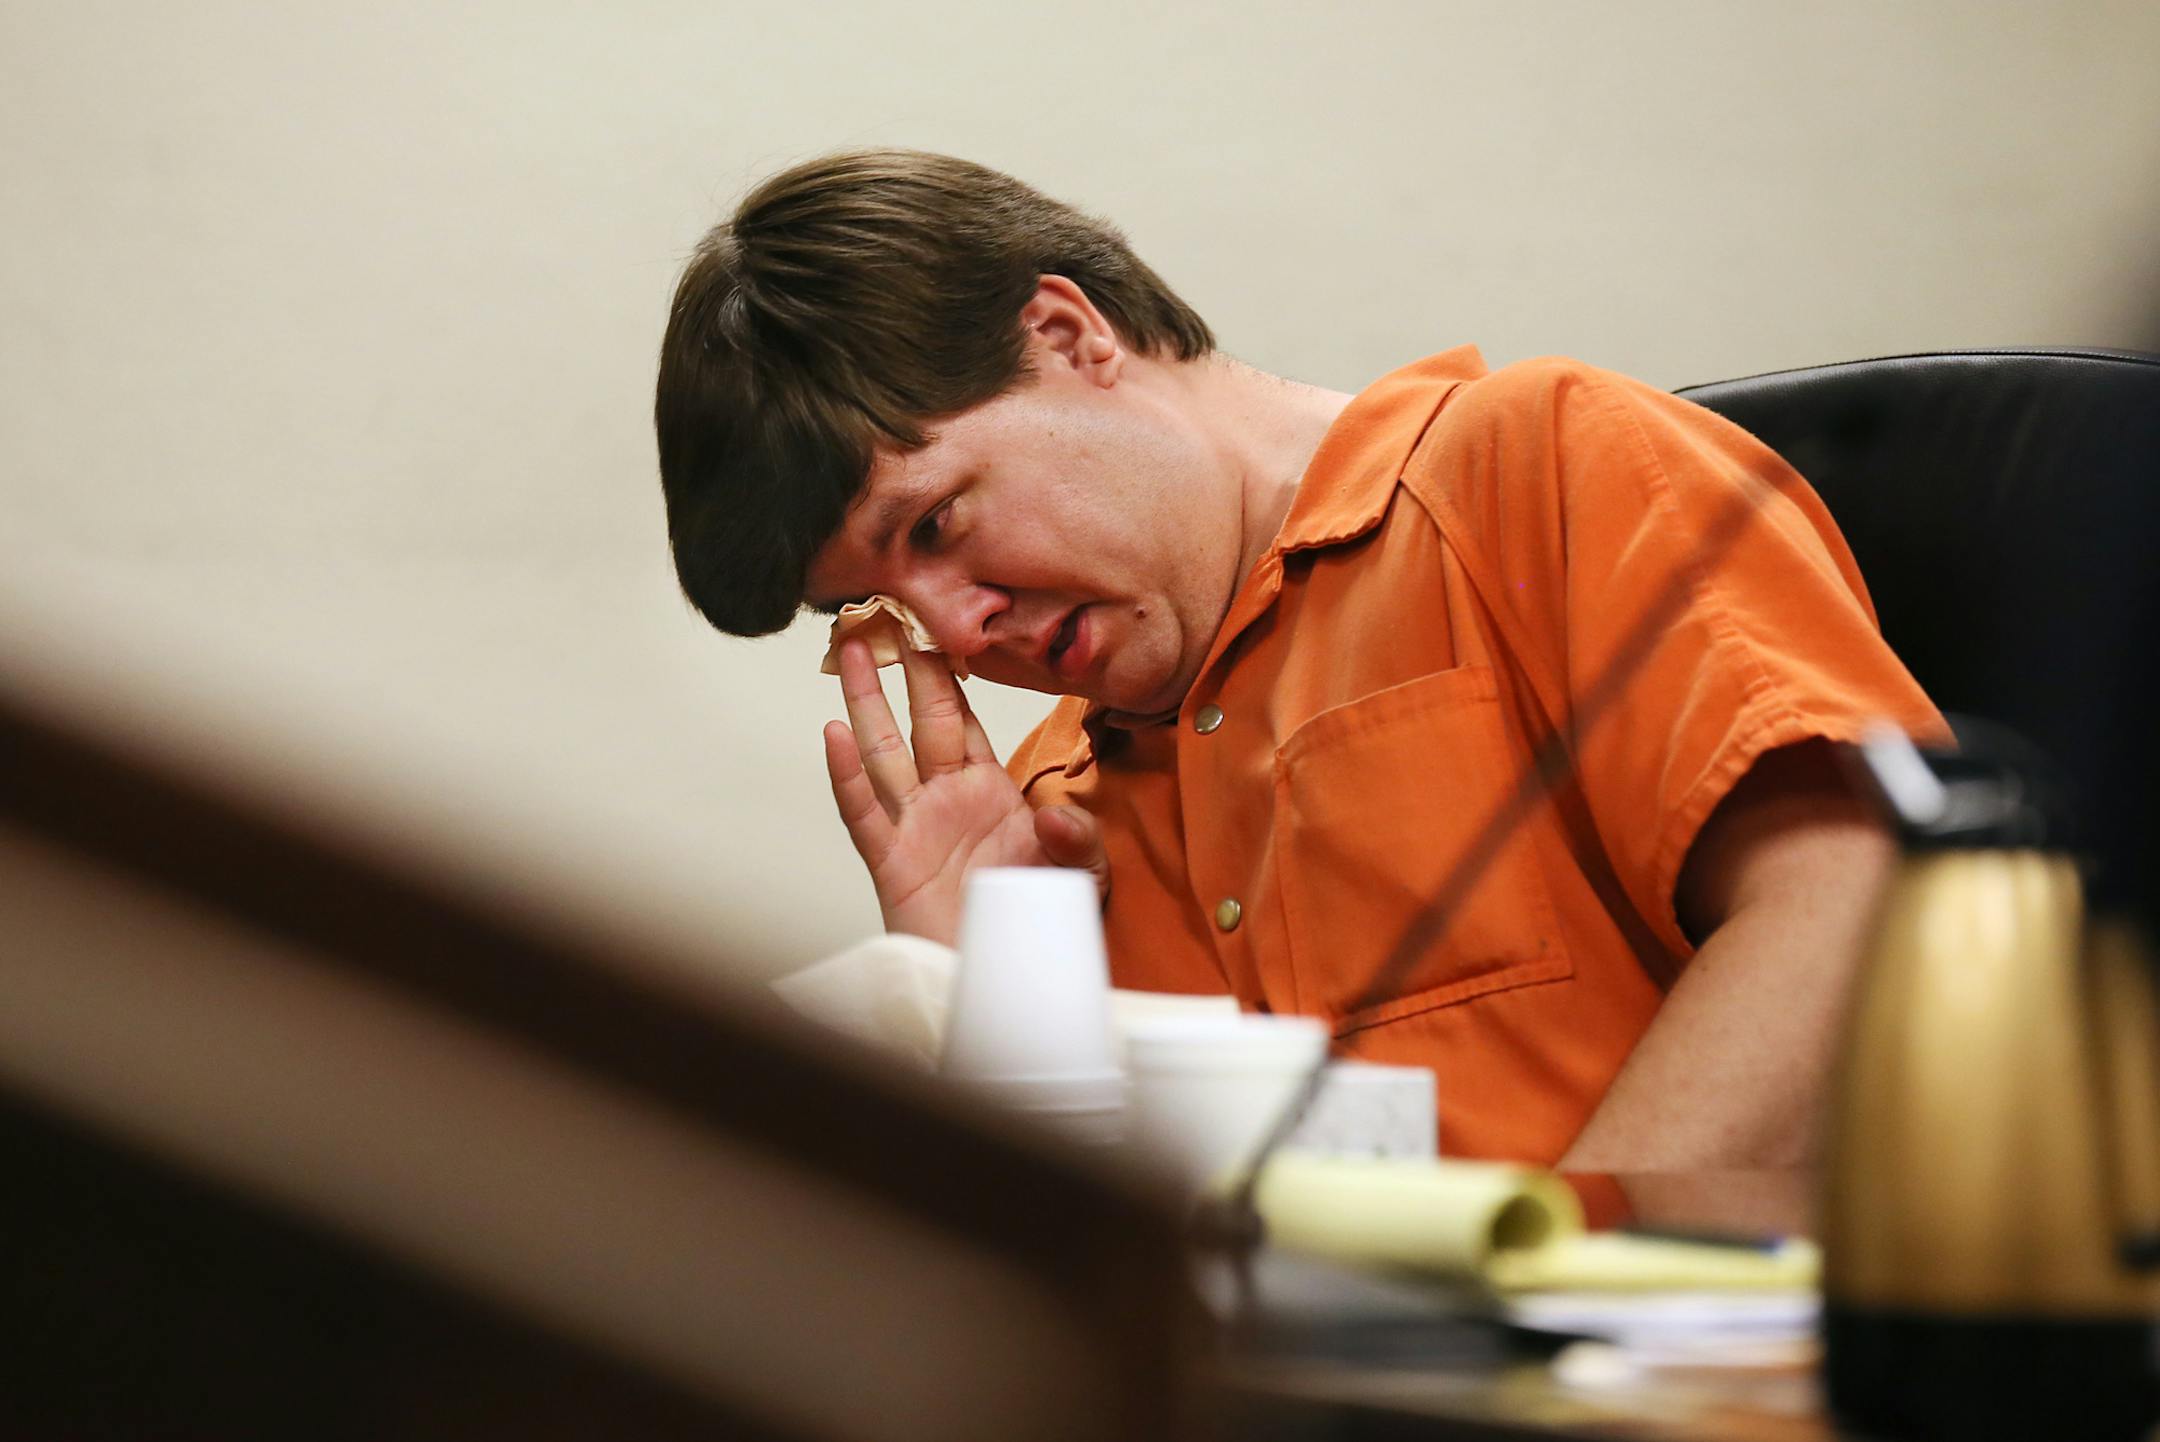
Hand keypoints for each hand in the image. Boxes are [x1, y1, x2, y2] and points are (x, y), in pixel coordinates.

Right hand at [823, 639, 1107, 944]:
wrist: (1009, 979)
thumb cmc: (1038, 925)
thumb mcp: (1083, 876)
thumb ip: (1080, 841)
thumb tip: (1059, 817)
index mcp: (990, 790)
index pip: (964, 718)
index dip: (950, 672)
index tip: (938, 622)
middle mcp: (947, 799)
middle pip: (920, 719)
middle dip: (905, 667)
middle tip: (888, 612)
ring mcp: (916, 827)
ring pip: (884, 750)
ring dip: (866, 700)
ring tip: (849, 650)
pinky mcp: (893, 863)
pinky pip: (865, 812)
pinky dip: (845, 775)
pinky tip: (832, 735)